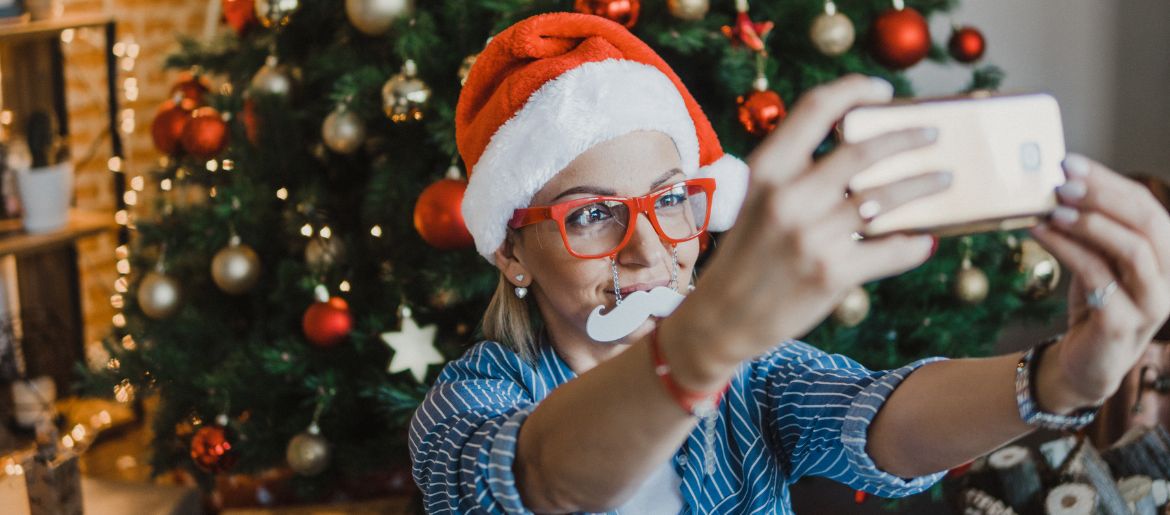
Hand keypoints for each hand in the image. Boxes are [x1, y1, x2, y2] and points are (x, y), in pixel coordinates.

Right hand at [663, 75, 949, 388]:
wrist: (722, 317)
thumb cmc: (746, 255)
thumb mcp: (757, 201)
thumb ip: (797, 174)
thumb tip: (863, 154)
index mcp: (767, 171)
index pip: (815, 108)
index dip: (854, 90)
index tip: (883, 92)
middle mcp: (788, 198)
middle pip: (862, 150)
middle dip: (907, 137)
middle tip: (932, 133)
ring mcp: (811, 237)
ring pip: (884, 199)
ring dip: (923, 186)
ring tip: (944, 179)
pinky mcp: (831, 274)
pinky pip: (889, 251)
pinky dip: (912, 244)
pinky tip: (924, 239)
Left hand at [1030, 155, 1169, 410]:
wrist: (1086, 363)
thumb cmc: (1095, 303)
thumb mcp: (1098, 258)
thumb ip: (1093, 228)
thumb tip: (1062, 184)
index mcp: (1167, 255)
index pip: (1147, 206)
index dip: (1109, 181)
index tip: (1070, 162)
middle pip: (1147, 222)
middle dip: (1102, 195)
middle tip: (1060, 182)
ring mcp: (1152, 303)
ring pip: (1131, 249)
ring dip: (1089, 222)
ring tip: (1052, 208)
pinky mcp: (1123, 323)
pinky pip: (1099, 277)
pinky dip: (1067, 250)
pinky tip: (1041, 233)